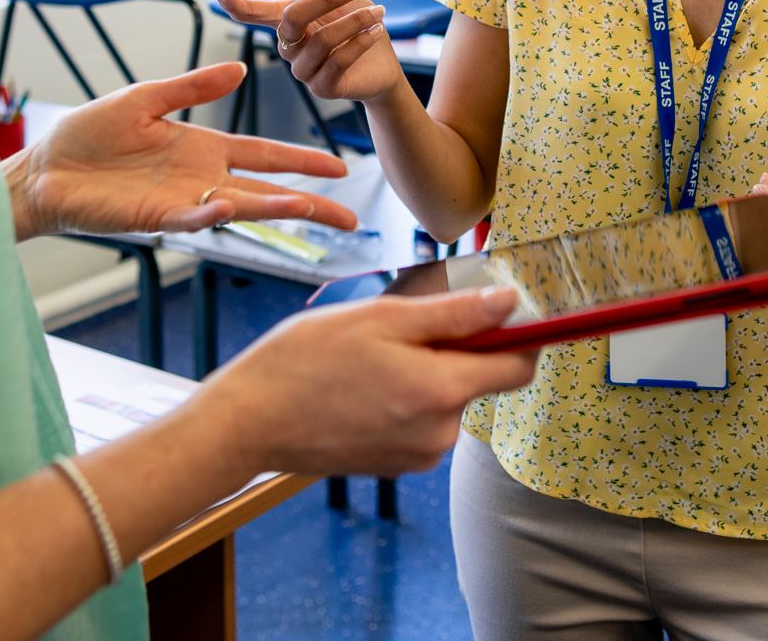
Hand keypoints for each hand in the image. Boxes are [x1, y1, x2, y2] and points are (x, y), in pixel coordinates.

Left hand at [8, 64, 355, 240]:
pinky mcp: (155, 218)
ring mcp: (182, 201)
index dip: (301, 162)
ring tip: (310, 210)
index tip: (340, 168)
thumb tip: (240, 70)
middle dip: (310, 205)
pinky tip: (232, 209)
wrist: (45, 168)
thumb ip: (192, 86)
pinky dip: (213, 216)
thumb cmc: (89, 135)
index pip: (264, 155)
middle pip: (267, 192)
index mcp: (203, 148)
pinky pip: (192, 218)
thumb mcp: (144, 99)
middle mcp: (201, 179)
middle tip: (351, 217)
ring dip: (275, 210)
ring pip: (241, 209)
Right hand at [203, 286, 538, 478]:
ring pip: (446, 398)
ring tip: (370, 356)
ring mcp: (417, 455)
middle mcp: (439, 433)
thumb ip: (453, 313)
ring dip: (424, 371)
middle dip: (455, 347)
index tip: (499, 309)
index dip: (517, 333)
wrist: (249, 421)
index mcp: (441, 391)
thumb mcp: (380, 318)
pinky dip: (404, 396)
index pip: (518, 365)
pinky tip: (362, 384)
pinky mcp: (395, 465)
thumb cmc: (305, 360)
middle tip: (400, 326)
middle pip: (478, 379)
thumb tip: (510, 303)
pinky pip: (421, 420)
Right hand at [213, 0, 407, 107]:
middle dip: (325, 0)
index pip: (253, 14)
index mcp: (287, 23)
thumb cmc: (356, 25)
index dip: (235, 3)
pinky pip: (336, 62)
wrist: (383, 64)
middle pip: (292, 19)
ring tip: (378, 12)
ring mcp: (302, 70)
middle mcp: (289, 47)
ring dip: (353, 22)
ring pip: (320, 41)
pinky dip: (358, 43)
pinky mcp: (322, 88)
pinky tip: (375, 31)